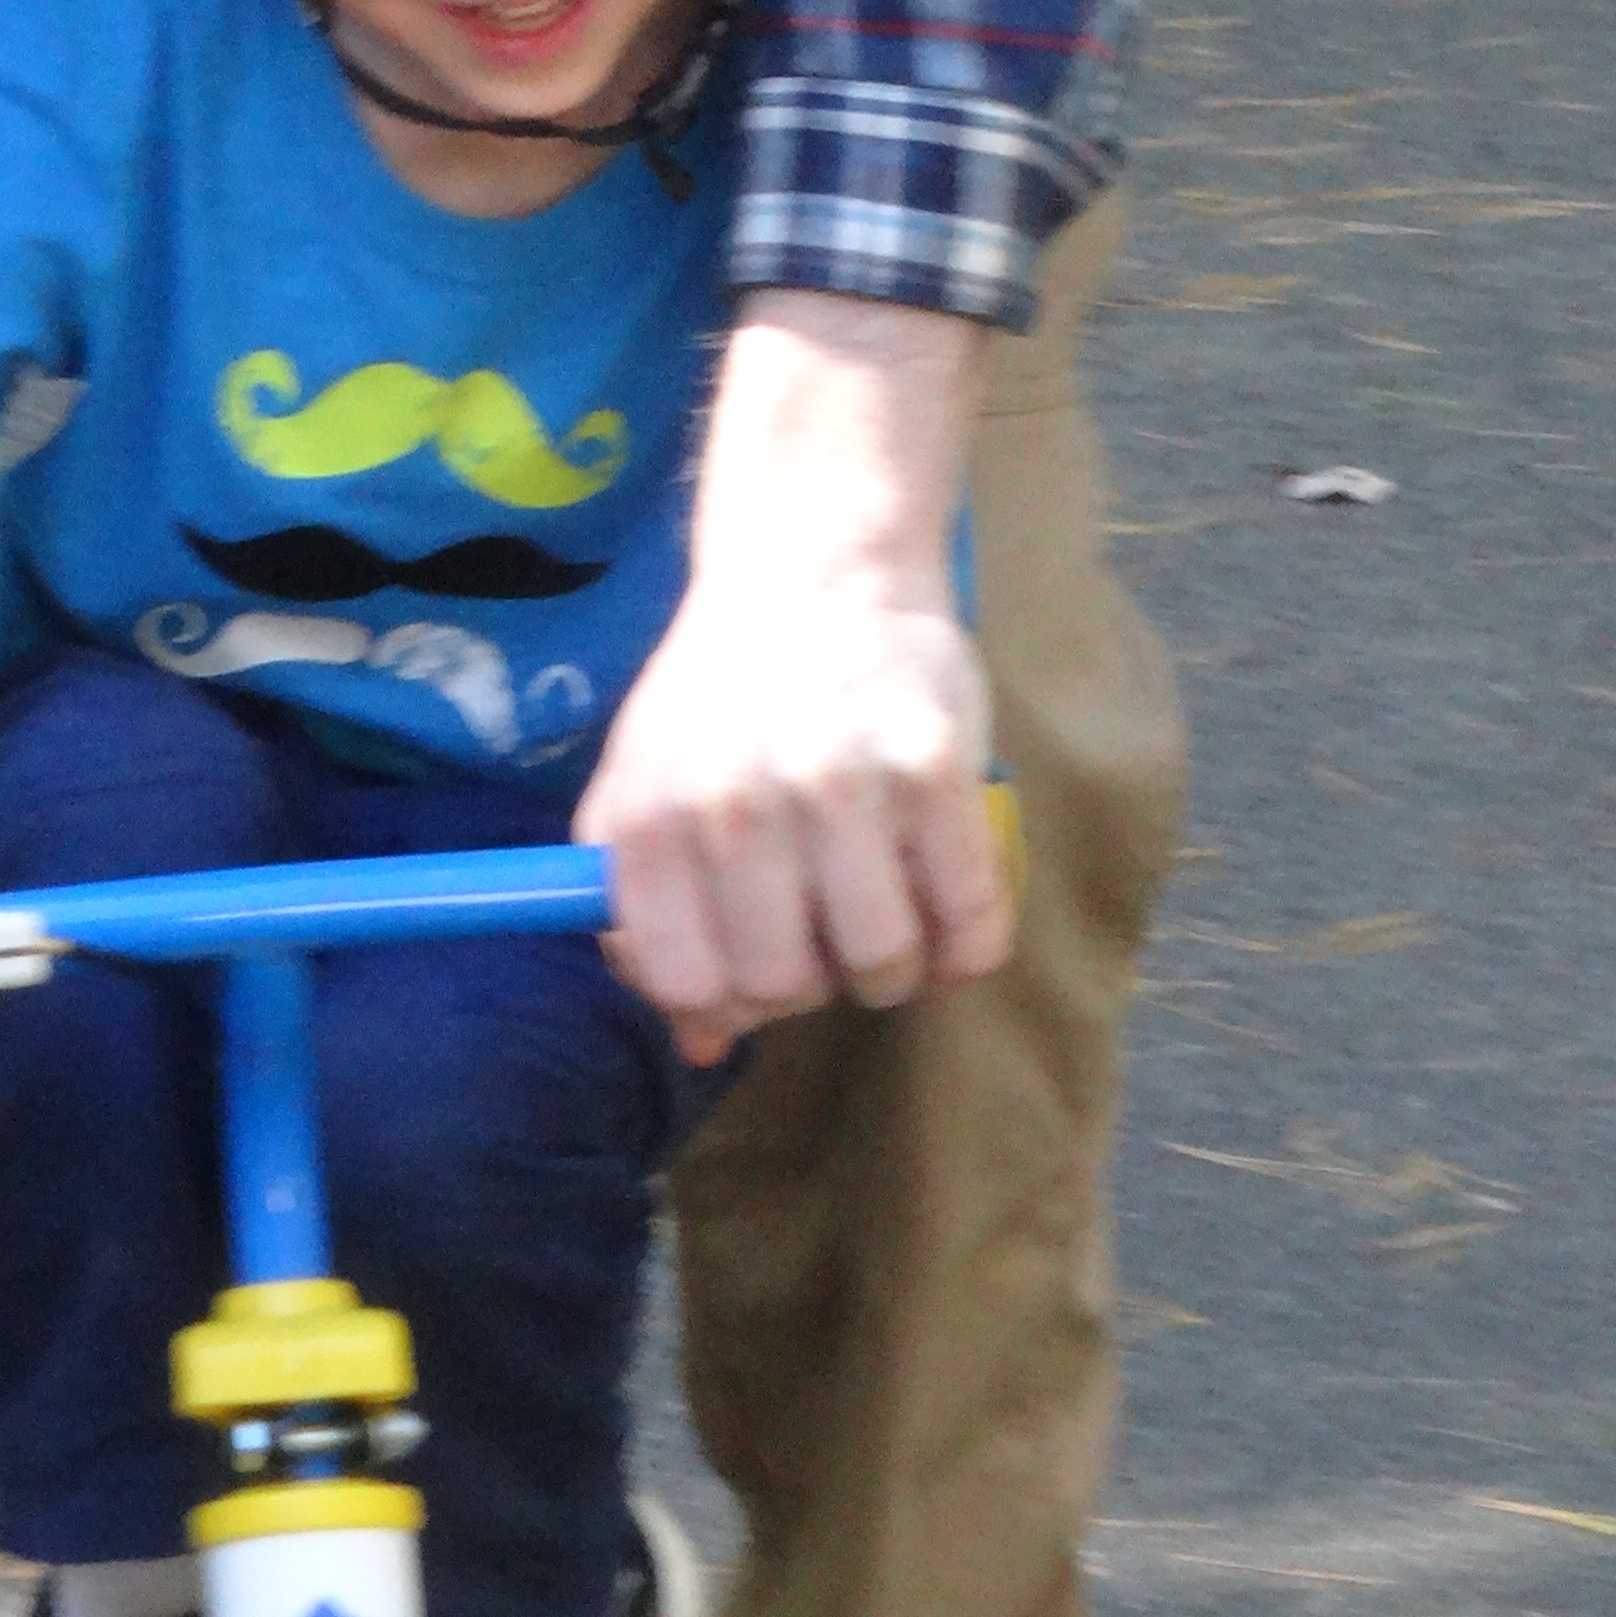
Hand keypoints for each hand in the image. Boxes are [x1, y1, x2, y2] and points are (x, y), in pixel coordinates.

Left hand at [576, 289, 1011, 1060]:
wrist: (816, 573)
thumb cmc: (722, 697)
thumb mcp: (646, 786)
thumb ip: (645, 914)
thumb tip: (698, 1043)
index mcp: (652, 816)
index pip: (687, 984)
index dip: (728, 1000)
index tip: (754, 970)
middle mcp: (736, 805)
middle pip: (788, 987)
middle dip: (813, 981)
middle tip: (825, 929)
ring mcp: (840, 784)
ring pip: (882, 964)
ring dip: (892, 964)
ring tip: (885, 908)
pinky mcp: (936, 767)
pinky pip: (970, 923)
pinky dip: (966, 942)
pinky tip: (947, 904)